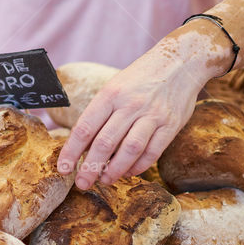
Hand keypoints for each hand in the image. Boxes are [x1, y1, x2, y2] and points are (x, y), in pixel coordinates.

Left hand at [56, 26, 224, 189]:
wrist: (180, 60)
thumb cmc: (140, 78)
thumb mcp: (114, 87)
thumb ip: (100, 114)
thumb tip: (82, 147)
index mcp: (110, 94)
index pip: (84, 128)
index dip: (71, 152)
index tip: (63, 169)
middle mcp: (130, 104)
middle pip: (105, 142)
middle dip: (90, 167)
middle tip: (81, 184)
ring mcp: (153, 114)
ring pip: (129, 149)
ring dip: (114, 170)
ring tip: (104, 180)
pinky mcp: (171, 124)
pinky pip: (152, 151)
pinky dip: (138, 166)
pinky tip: (128, 172)